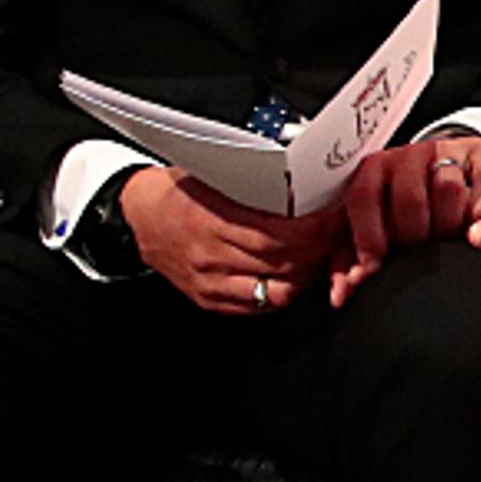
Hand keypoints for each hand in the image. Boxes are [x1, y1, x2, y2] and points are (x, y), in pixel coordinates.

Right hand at [121, 166, 338, 315]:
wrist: (141, 216)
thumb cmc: (181, 191)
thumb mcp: (215, 175)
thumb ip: (256, 184)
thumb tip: (304, 182)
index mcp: (210, 220)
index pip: (276, 236)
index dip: (314, 232)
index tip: (334, 219)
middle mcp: (210, 256)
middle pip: (282, 264)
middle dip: (319, 251)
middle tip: (339, 235)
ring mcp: (210, 283)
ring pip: (275, 290)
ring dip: (307, 274)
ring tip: (321, 255)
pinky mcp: (210, 300)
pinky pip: (258, 305)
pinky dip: (284, 292)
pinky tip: (295, 275)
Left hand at [329, 130, 480, 307]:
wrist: (458, 183)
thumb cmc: (413, 216)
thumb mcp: (379, 235)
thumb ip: (356, 262)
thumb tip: (344, 291)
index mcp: (376, 169)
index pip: (363, 196)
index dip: (368, 235)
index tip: (376, 264)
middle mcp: (409, 155)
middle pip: (407, 197)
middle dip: (414, 236)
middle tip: (420, 256)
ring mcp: (446, 151)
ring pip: (448, 187)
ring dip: (450, 225)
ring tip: (449, 242)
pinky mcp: (480, 153)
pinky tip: (476, 226)